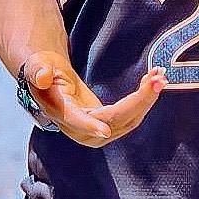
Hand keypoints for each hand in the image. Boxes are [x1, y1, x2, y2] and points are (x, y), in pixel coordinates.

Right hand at [21, 52, 166, 147]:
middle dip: (138, 100)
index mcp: (61, 112)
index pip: (76, 121)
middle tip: (157, 79)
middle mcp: (80, 128)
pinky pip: (131, 116)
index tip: (104, 130)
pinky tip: (154, 82)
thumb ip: (38, 71)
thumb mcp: (38, 67)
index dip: (90, 125)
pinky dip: (144, 100)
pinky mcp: (110, 126)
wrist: (53, 85)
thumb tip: (43, 76)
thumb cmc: (44, 72)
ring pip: (128, 120)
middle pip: (113, 120)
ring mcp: (96, 132)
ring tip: (159, 76)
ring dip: (146, 98)